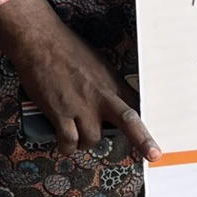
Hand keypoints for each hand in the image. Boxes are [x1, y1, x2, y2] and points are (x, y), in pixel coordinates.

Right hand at [0, 0, 157, 159]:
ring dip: (85, 142)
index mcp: (112, 82)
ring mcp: (82, 106)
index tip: (155, 134)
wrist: (40, 42)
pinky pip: (69, 141)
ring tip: (76, 135)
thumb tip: (109, 103)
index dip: (146, 122)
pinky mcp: (61, 113)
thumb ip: (105, 86)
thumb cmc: (66, 49)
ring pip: (92, 139)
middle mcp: (101, 96)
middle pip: (129, 121)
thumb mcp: (97, 64)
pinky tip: (65, 144)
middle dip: (143, 140)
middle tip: (153, 155)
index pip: (136, 105)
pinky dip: (67, 147)